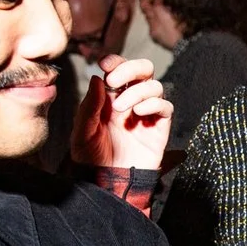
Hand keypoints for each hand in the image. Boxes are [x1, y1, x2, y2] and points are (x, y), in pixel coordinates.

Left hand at [71, 54, 172, 171]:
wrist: (107, 184)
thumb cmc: (92, 159)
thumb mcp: (81, 132)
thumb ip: (89, 106)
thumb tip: (97, 78)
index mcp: (111, 97)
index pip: (119, 69)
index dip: (115, 61)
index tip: (104, 63)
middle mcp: (131, 101)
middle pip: (143, 70)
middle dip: (130, 68)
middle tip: (114, 81)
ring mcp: (146, 114)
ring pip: (155, 86)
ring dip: (137, 91)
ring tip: (120, 109)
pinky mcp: (159, 128)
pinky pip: (165, 107)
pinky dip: (153, 104)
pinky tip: (137, 113)